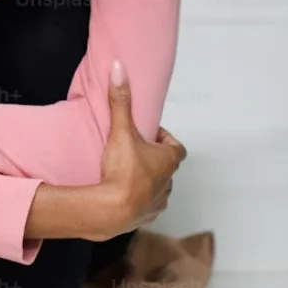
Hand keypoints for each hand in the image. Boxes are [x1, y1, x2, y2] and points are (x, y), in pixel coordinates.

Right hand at [89, 60, 186, 239]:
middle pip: (167, 167)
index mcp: (168, 161)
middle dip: (154, 159)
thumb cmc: (122, 172)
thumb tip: (119, 70)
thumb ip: (121, 101)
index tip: (150, 134)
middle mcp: (168, 183)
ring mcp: (158, 203)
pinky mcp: (144, 218)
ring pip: (158, 188)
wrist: (110, 210)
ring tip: (127, 174)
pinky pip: (146, 207)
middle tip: (135, 151)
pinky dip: (138, 202)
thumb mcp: (121, 132)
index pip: (177, 147)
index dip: (165, 139)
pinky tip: (123, 196)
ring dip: (148, 181)